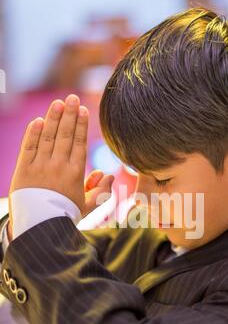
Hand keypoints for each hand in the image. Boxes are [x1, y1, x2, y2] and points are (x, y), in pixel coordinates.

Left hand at [8, 94, 114, 238]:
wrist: (39, 226)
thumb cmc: (64, 215)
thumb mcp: (86, 206)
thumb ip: (99, 190)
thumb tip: (109, 175)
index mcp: (75, 173)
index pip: (79, 143)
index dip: (81, 125)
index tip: (82, 110)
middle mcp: (58, 166)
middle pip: (65, 135)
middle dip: (69, 115)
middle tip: (71, 97)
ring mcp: (40, 166)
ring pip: (48, 137)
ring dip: (53, 118)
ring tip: (57, 103)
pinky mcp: (24, 169)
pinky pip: (29, 147)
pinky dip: (33, 133)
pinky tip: (38, 121)